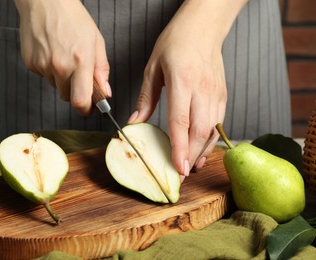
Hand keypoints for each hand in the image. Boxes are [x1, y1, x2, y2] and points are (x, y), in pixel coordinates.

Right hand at [14, 0, 110, 114]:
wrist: (45, 2)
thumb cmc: (73, 18)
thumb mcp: (96, 42)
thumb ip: (101, 70)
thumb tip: (105, 92)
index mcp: (80, 61)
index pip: (80, 101)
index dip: (86, 109)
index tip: (90, 108)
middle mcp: (60, 66)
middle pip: (68, 97)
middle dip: (75, 91)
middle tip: (78, 75)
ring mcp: (43, 66)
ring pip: (56, 87)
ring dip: (62, 80)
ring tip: (64, 56)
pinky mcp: (31, 64)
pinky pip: (44, 77)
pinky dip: (49, 70)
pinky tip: (52, 53)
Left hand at [128, 0, 247, 178]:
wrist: (203, 28)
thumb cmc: (175, 44)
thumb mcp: (153, 69)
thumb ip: (145, 99)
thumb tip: (135, 122)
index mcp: (182, 81)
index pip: (181, 121)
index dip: (180, 148)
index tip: (178, 167)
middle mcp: (202, 89)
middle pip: (200, 131)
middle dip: (192, 156)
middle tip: (181, 174)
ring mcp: (216, 93)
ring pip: (212, 130)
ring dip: (202, 151)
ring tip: (191, 167)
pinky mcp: (222, 95)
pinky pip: (218, 122)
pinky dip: (211, 139)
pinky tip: (202, 149)